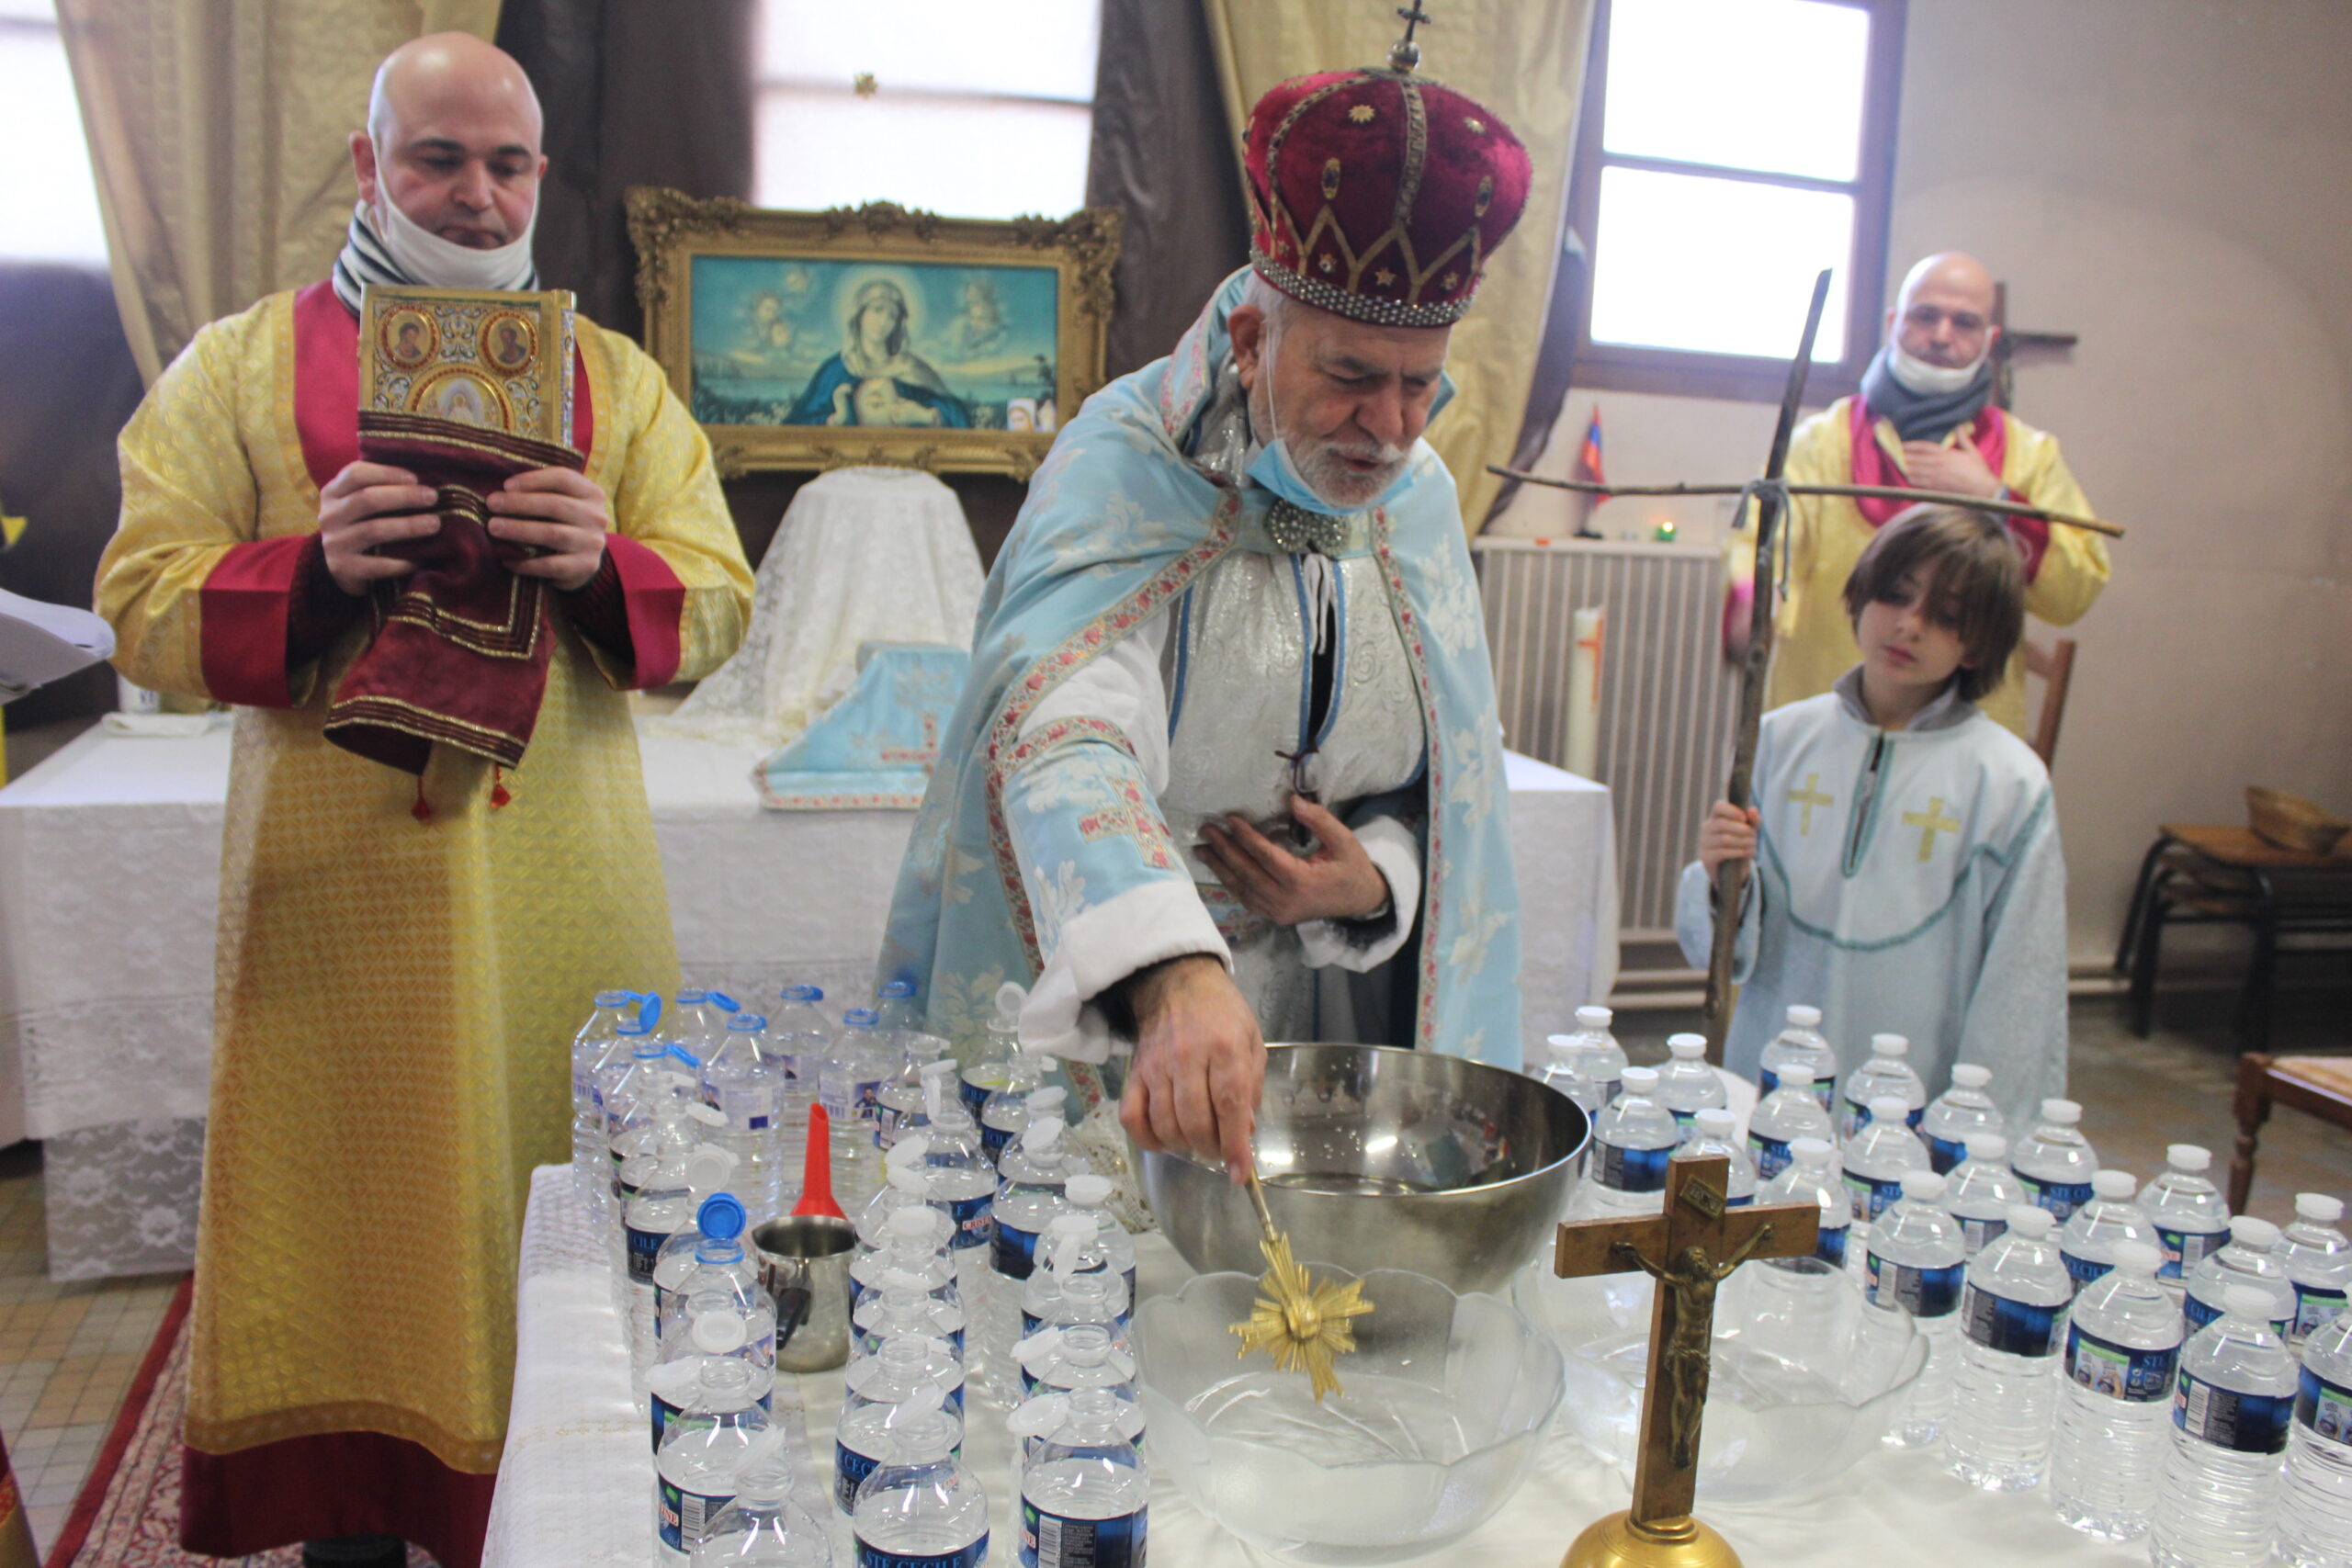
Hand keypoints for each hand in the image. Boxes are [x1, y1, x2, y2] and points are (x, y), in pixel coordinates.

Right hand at [316, 461, 440, 595]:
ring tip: (434, 523)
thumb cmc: (363, 526)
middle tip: (432, 498)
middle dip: (404, 496)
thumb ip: (381, 488)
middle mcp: (329, 516)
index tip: (415, 478)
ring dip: (409, 525)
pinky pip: (379, 564)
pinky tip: (423, 558)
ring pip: (374, 529)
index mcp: (332, 493)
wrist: (343, 568)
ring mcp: (334, 543)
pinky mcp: (343, 569)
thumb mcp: (362, 503)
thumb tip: (424, 479)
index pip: (355, 474)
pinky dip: (403, 561)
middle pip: (367, 499)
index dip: (387, 473)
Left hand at [487, 468, 610, 590]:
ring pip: (553, 534)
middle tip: (491, 504)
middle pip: (555, 505)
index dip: (533, 480)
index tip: (506, 486)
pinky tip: (507, 560)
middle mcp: (597, 516)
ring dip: (519, 530)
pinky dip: (526, 563)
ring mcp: (593, 543)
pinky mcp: (586, 566)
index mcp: (591, 493)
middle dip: (519, 504)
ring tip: (494, 527)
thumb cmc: (562, 523)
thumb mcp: (561, 502)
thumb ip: (542, 492)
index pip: (563, 478)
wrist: (583, 561)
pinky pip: (552, 565)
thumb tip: (503, 489)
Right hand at [1119, 954, 1264, 1181]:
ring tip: (1198, 1142)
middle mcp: (1187, 1058)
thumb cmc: (1222, 1014)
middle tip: (1220, 1150)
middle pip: (1196, 1122)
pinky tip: (1165, 1141)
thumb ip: (1251, 1087)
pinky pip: (1132, 1117)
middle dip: (1211, 1149)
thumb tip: (1245, 1132)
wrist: (1176, 983)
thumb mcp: (1252, 1041)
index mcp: (1224, 1048)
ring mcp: (1156, 1067)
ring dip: (1184, 1147)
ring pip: (1165, 1125)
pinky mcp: (1134, 1073)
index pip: (1229, 1106)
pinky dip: (1147, 1139)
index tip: (1240, 1172)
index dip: (1235, 1146)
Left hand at [1197, 798, 1389, 926]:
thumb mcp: (1344, 840)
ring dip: (1220, 868)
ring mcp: (1280, 913)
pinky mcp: (1277, 917)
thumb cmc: (1352, 868)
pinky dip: (1232, 884)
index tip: (1229, 819)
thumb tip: (1293, 800)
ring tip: (1202, 850)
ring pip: (1243, 889)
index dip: (1245, 837)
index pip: (1265, 856)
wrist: (1361, 902)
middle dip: (1223, 850)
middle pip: (1247, 873)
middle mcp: (1286, 900)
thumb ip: (1320, 820)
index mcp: (1302, 881)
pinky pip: (1248, 900)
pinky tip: (1219, 869)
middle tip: (1205, 831)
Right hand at [1698, 801, 1759, 876]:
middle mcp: (1707, 828)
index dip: (1732, 811)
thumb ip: (1752, 820)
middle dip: (1742, 830)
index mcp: (1715, 817)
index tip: (1744, 818)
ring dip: (1743, 841)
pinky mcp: (1706, 857)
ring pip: (1724, 839)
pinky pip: (1722, 852)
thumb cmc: (1739, 845)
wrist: (1731, 870)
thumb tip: (1753, 809)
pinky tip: (1746, 852)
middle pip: (1722, 824)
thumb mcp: (1748, 832)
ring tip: (1752, 845)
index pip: (1718, 807)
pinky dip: (1738, 852)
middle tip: (1754, 836)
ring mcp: (1704, 843)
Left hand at [1898, 438, 2002, 499]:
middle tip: (1894, 453)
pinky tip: (1906, 477)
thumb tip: (1959, 426)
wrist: (1982, 488)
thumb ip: (1963, 439)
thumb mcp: (1972, 452)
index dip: (1912, 445)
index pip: (1925, 447)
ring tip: (1897, 464)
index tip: (1902, 444)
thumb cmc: (1978, 470)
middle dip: (1905, 456)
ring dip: (1906, 467)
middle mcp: (1939, 464)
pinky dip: (1912, 479)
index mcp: (1947, 454)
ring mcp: (1937, 476)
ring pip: (1916, 470)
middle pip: (1917, 458)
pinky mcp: (1937, 487)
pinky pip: (1921, 482)